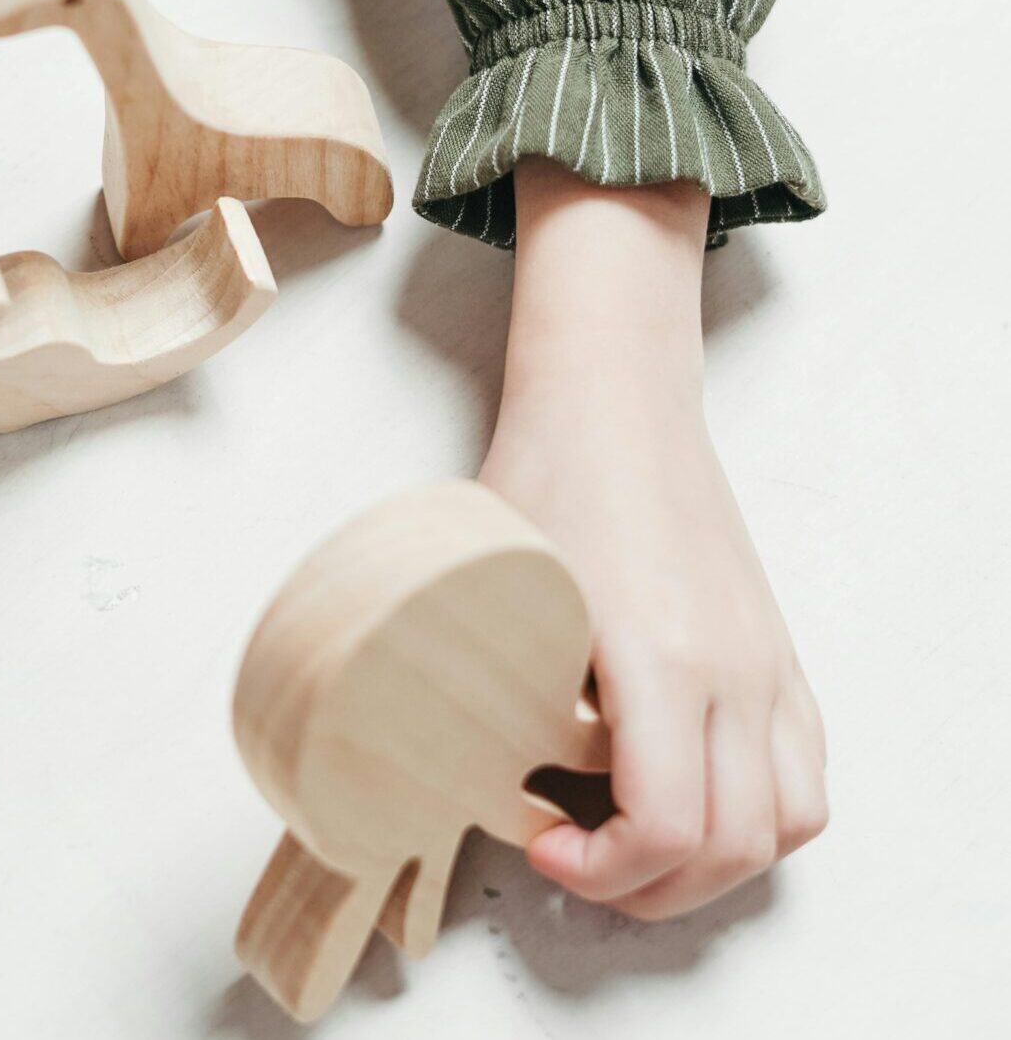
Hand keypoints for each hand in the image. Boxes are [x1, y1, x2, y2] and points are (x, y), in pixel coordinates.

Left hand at [479, 158, 827, 919]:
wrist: (613, 397)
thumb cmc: (549, 472)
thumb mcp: (500, 582)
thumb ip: (499, 687)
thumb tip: (477, 770)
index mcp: (661, 654)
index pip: (666, 825)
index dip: (603, 869)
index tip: (543, 844)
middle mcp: (733, 667)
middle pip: (733, 845)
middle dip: (651, 887)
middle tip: (579, 865)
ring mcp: (766, 658)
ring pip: (788, 821)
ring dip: (717, 863)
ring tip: (638, 849)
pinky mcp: (776, 647)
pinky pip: (807, 768)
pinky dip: (765, 814)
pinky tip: (697, 799)